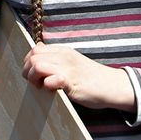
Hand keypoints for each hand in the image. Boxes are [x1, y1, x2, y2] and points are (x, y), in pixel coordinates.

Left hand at [21, 43, 135, 111]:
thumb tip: (37, 48)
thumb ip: (56, 57)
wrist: (112, 85)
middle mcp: (64, 56)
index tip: (33, 74)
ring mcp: (68, 68)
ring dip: (34, 78)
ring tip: (42, 87)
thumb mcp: (72, 61)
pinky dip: (47, 86)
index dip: (28, 62)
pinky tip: (53, 91)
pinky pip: (51, 80)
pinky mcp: (71, 81)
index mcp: (63, 51)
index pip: (35, 49)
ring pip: (37, 66)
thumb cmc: (91, 77)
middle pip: (33, 57)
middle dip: (28, 71)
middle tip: (36, 83)